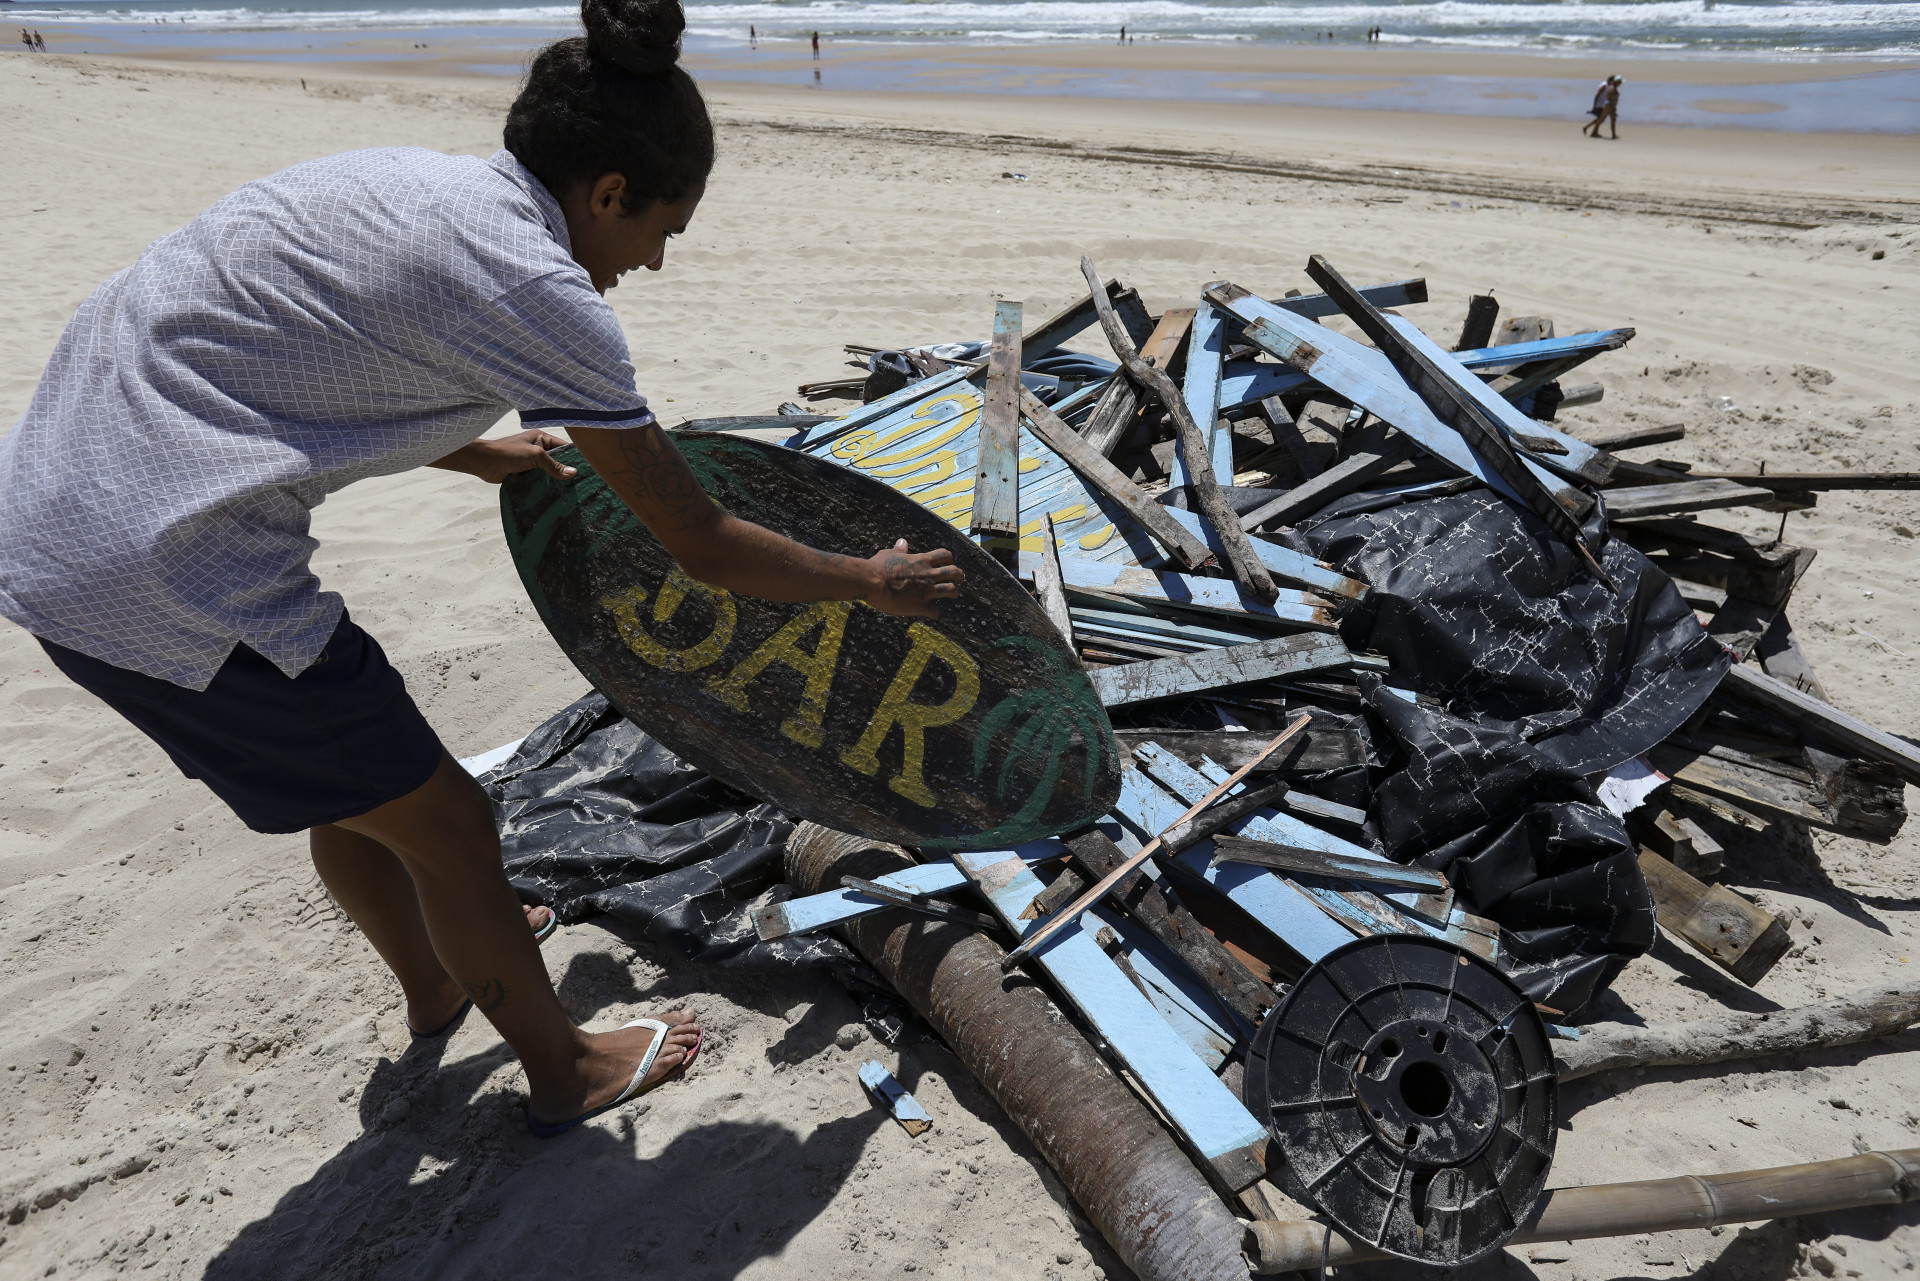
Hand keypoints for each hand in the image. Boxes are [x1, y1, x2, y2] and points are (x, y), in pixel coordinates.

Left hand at [430, 430, 576, 484]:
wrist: (484, 462)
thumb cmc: (509, 453)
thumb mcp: (535, 456)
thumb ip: (554, 465)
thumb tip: (573, 473)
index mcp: (541, 438)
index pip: (564, 447)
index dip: (574, 457)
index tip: (587, 469)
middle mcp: (537, 449)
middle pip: (557, 461)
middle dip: (566, 472)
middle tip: (582, 484)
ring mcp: (531, 463)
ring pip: (548, 473)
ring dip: (555, 481)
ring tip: (571, 493)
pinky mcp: (524, 474)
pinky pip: (539, 480)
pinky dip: (545, 486)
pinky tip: (555, 496)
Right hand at [863, 539, 963, 618]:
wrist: (873, 582)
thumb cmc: (879, 566)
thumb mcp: (889, 554)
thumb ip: (899, 550)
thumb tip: (902, 542)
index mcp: (921, 560)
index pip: (944, 555)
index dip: (948, 558)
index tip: (946, 562)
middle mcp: (928, 574)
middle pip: (954, 572)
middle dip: (959, 575)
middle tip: (959, 578)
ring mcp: (927, 590)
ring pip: (951, 590)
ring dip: (954, 592)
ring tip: (953, 594)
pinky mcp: (921, 606)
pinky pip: (935, 612)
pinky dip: (935, 613)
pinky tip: (932, 613)